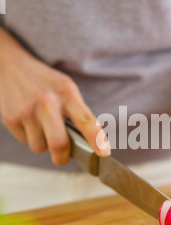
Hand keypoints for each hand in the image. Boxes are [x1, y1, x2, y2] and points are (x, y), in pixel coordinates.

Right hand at [0, 30, 109, 165]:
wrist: (12, 67)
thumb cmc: (46, 83)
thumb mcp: (67, 89)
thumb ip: (78, 113)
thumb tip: (89, 144)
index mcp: (67, 93)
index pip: (86, 120)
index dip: (96, 139)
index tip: (104, 152)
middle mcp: (47, 102)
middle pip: (59, 143)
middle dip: (62, 157)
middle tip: (63, 157)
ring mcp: (27, 111)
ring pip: (40, 147)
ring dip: (43, 144)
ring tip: (42, 127)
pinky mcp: (11, 118)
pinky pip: (25, 141)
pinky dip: (29, 137)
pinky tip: (29, 121)